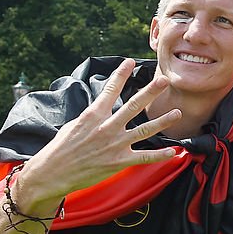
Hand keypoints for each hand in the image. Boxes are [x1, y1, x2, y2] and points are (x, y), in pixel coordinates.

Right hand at [14, 59, 182, 215]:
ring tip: (177, 112)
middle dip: (150, 92)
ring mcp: (115, 145)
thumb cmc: (62, 147)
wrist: (54, 171)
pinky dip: (160, 155)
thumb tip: (103, 107)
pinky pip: (144, 157)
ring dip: (162, 121)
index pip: (110, 90)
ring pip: (145, 130)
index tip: (130, 62)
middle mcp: (107, 127)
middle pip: (133, 106)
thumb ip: (93, 116)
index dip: (121, 74)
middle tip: (164, 80)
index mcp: (94, 115)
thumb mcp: (75, 124)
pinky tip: (174, 151)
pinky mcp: (119, 162)